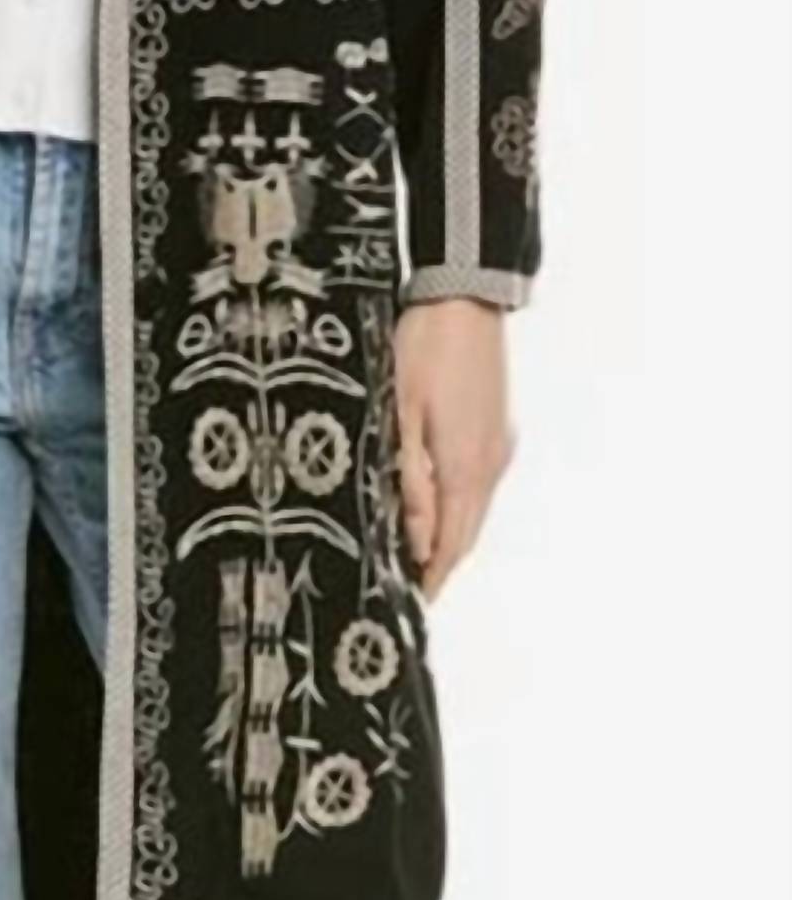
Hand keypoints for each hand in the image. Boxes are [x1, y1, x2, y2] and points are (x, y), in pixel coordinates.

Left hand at [394, 297, 515, 602]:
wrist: (465, 300)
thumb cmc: (426, 348)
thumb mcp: (402, 414)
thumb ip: (409, 479)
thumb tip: (415, 537)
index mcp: (465, 467)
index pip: (451, 543)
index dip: (432, 576)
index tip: (413, 600)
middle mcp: (489, 465)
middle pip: (467, 533)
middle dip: (441, 563)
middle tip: (412, 585)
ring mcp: (497, 446)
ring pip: (476, 510)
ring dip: (452, 535)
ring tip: (419, 552)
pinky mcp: (496, 429)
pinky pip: (480, 485)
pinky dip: (461, 506)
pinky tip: (440, 503)